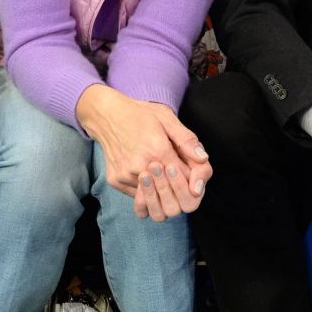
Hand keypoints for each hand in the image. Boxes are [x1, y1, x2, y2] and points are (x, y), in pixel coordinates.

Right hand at [76, 85, 211, 218]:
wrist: (107, 115)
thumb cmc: (140, 115)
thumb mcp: (167, 118)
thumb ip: (187, 139)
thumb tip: (203, 158)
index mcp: (157, 150)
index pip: (185, 177)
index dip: (192, 177)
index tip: (192, 171)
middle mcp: (140, 166)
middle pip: (170, 193)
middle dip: (179, 187)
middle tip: (178, 174)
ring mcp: (126, 176)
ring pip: (153, 197)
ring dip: (162, 189)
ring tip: (162, 173)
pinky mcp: (116, 181)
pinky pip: (137, 196)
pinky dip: (146, 190)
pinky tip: (147, 174)